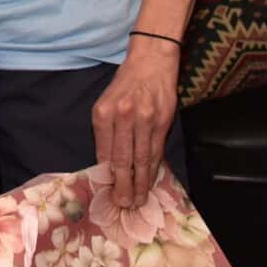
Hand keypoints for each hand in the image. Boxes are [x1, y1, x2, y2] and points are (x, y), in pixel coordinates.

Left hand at [91, 39, 179, 206]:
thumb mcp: (105, 103)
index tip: (107, 194)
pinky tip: (150, 181)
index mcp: (103, 114)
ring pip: (142, 159)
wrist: (151, 61)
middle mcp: (123, 116)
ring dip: (140, 183)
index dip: (107, 176)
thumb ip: (106, 132)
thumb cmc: (124, 84)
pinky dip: (153, 168)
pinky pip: (156, 150)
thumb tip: (107, 165)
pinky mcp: (163, 120)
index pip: (104, 153)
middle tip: (123, 205)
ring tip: (137, 200)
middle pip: (123, 160)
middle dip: (123, 186)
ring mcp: (145, 119)